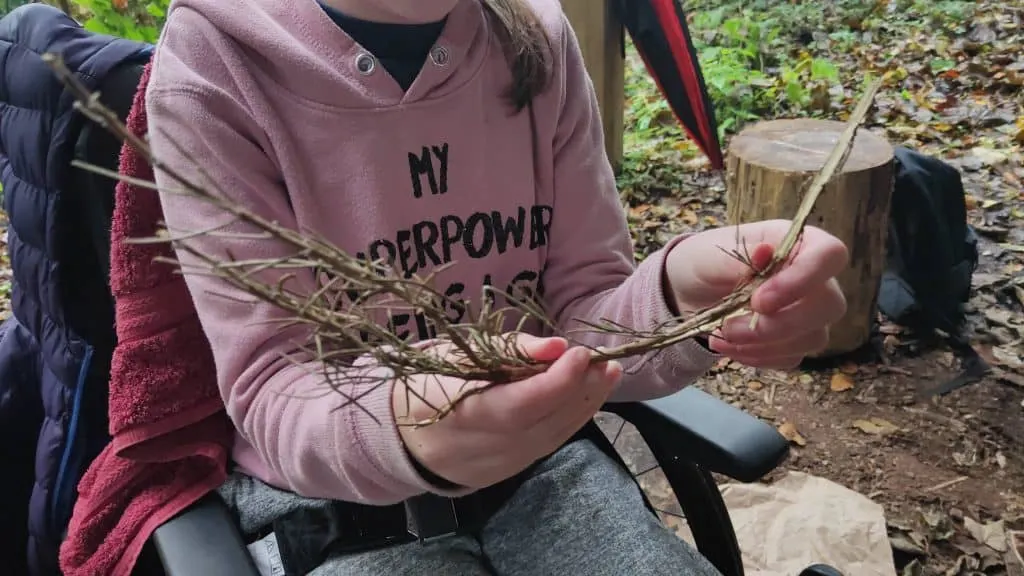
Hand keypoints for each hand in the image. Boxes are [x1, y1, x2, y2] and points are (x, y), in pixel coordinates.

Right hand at [394, 335, 620, 488]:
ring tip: (607, 374)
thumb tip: (557, 346)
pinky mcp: (508, 471)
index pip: (513, 405)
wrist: (408, 437)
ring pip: (550, 438)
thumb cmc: (433, 381)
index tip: (579, 353)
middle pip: (539, 424)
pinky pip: (547, 445)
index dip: (552, 383)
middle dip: (578, 391)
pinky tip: (587, 396)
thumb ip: (508, 348)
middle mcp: (473, 446)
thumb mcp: (458, 352)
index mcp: (449, 409)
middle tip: (605, 361)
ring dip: (584, 405)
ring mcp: (492, 464)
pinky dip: (571, 419)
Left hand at [664, 220, 848, 368]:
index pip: (831, 254)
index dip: (804, 280)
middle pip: (830, 306)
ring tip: (720, 337)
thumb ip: (739, 258)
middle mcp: (813, 278)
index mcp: (797, 243)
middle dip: (779, 325)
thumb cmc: (706, 262)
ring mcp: (809, 312)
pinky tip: (728, 346)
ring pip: (814, 338)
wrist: (690, 291)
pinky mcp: (795, 341)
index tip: (760, 301)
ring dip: (763, 346)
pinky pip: (792, 358)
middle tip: (730, 327)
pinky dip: (757, 357)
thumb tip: (766, 252)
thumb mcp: (710, 254)